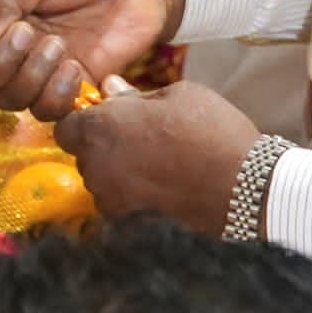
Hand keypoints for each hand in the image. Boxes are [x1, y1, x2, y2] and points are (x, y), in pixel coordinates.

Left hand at [53, 82, 261, 233]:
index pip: (65, 127)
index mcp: (101, 129)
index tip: (110, 120)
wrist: (246, 190)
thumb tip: (109, 88)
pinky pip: (118, 204)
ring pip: (101, 182)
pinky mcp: (127, 224)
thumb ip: (135, 95)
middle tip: (141, 141)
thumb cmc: (213, 131)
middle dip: (103, 147)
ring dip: (117, 173)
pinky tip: (163, 189)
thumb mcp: (178, 96)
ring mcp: (109, 200)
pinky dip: (132, 197)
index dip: (85, 122)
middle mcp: (95, 166)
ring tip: (157, 166)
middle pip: (83, 155)